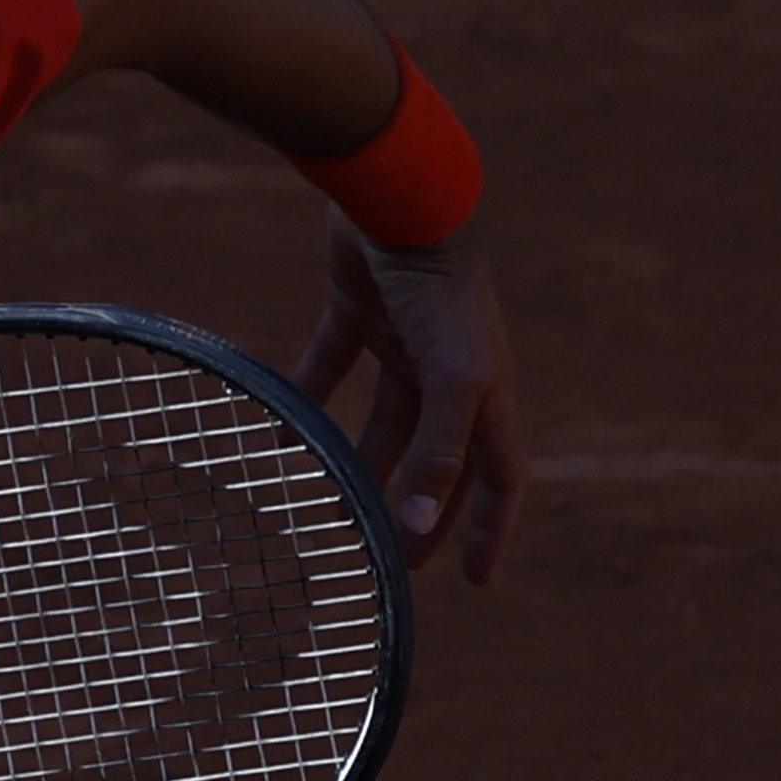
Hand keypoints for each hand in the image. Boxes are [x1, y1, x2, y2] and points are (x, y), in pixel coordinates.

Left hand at [296, 214, 522, 583]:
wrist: (405, 199)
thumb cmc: (442, 291)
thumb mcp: (452, 379)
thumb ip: (436, 453)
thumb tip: (418, 528)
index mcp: (485, 392)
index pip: (498, 476)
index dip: (491, 529)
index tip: (477, 582)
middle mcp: (449, 373)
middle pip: (440, 460)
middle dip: (424, 512)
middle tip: (396, 562)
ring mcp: (405, 342)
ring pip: (385, 422)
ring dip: (364, 465)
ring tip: (335, 509)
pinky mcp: (360, 311)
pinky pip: (331, 366)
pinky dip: (311, 396)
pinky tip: (283, 426)